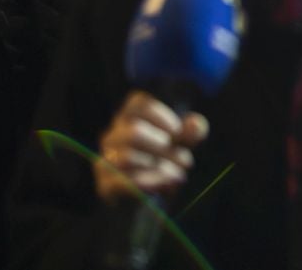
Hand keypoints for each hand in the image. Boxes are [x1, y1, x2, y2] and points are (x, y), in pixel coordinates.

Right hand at [94, 92, 208, 202]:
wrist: (147, 199)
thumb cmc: (164, 161)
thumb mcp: (182, 144)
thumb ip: (191, 133)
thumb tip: (195, 124)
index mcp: (130, 118)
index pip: (138, 103)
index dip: (161, 116)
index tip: (176, 132)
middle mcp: (113, 136)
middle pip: (134, 132)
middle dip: (164, 148)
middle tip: (185, 161)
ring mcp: (106, 160)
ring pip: (128, 157)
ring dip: (161, 168)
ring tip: (179, 176)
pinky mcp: (106, 186)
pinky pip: (125, 181)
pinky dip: (151, 183)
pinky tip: (167, 186)